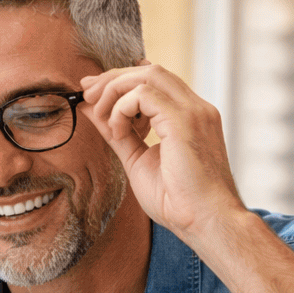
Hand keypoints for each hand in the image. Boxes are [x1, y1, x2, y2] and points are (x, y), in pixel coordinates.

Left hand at [79, 61, 247, 245]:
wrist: (206, 221)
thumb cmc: (178, 202)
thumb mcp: (137, 160)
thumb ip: (118, 133)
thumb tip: (92, 111)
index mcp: (190, 116)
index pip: (155, 81)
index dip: (121, 81)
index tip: (92, 93)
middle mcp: (195, 108)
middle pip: (149, 71)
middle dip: (112, 79)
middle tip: (87, 94)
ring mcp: (194, 111)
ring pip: (147, 75)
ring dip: (114, 91)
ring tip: (100, 115)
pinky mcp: (185, 120)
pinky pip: (144, 95)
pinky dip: (122, 108)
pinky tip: (118, 131)